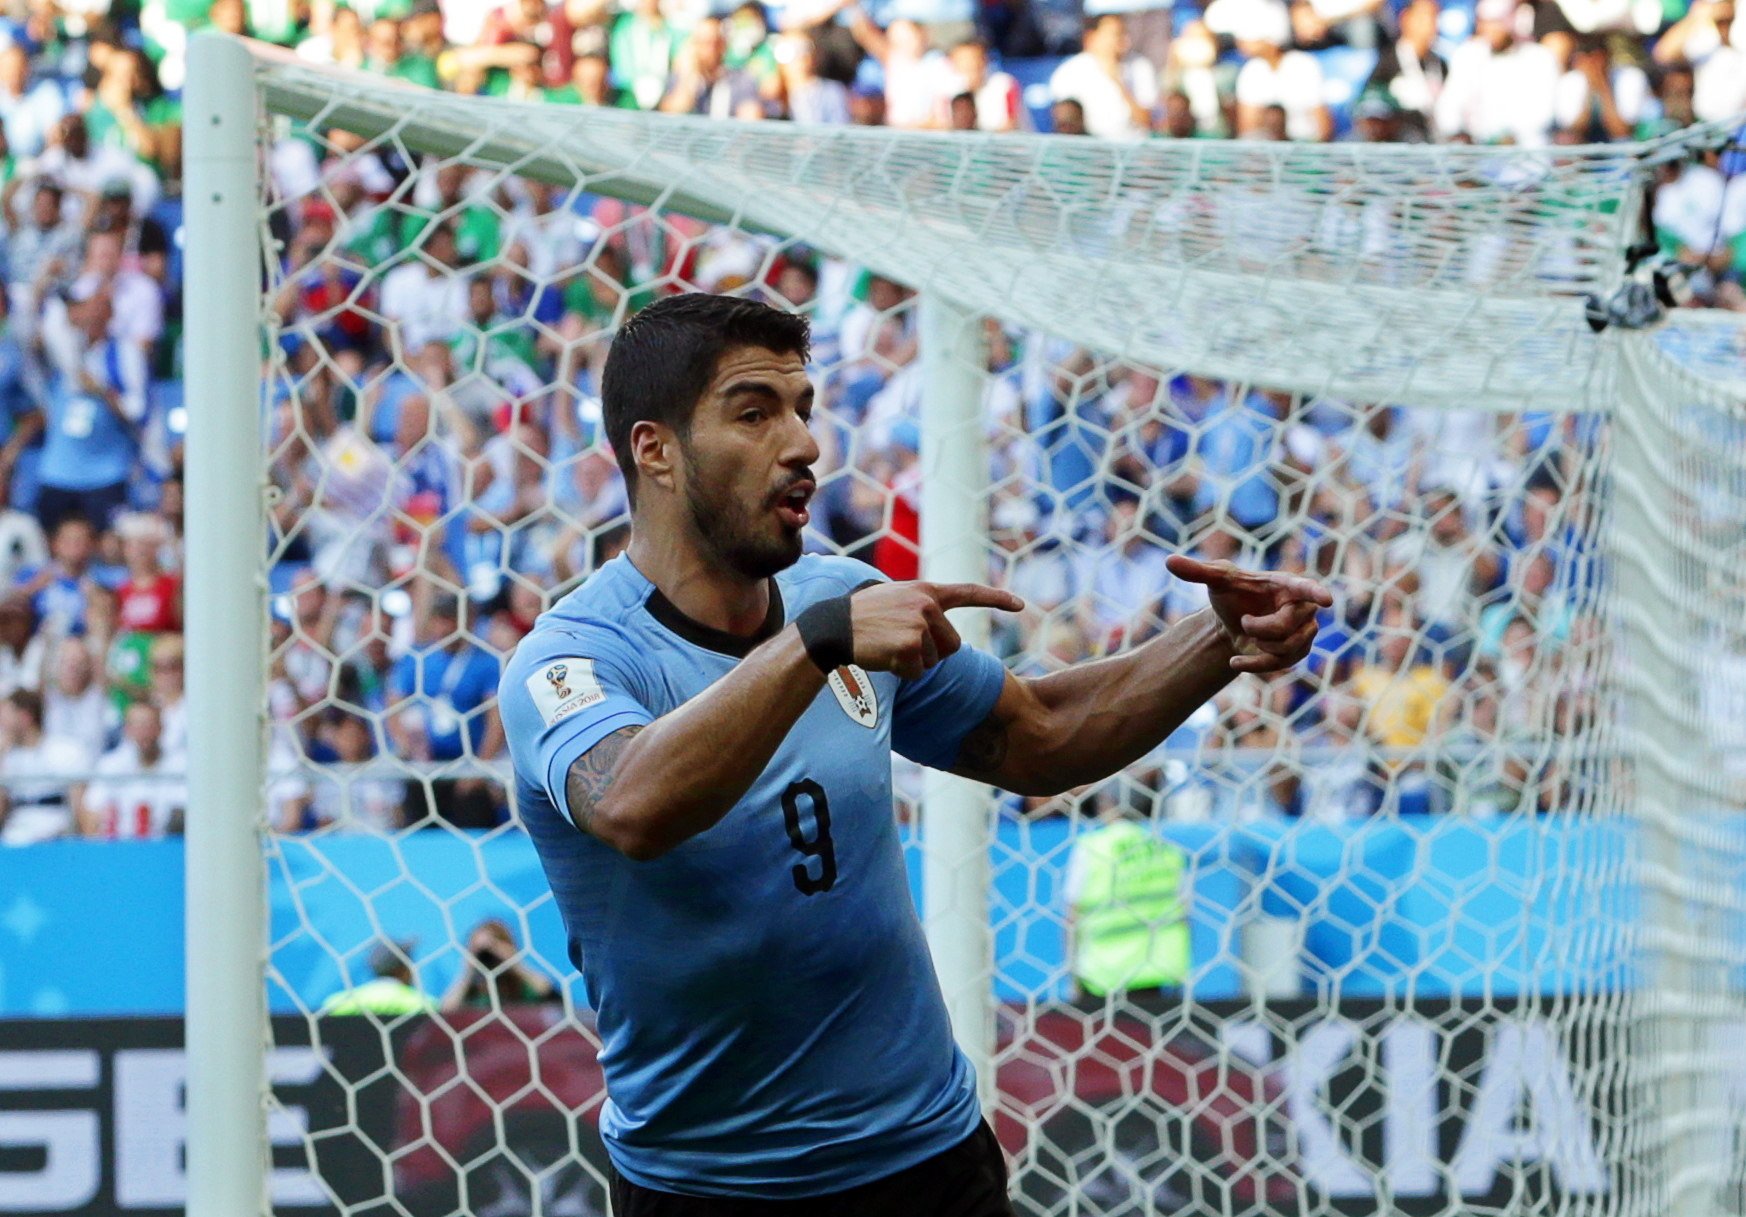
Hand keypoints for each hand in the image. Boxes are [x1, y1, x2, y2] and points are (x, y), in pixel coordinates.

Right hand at [849, 581, 1023, 679]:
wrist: (832, 627)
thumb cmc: (860, 616)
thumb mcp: (894, 599)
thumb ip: (921, 607)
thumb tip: (938, 631)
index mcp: (925, 591)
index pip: (969, 592)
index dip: (997, 599)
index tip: (1021, 605)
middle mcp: (927, 605)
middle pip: (952, 645)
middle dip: (932, 652)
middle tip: (899, 642)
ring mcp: (919, 625)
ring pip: (935, 661)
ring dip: (914, 662)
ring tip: (887, 646)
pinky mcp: (910, 646)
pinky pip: (919, 673)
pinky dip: (903, 672)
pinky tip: (883, 657)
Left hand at [1166, 554, 1332, 674]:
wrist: (1232, 621)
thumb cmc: (1231, 594)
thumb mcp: (1215, 581)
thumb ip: (1198, 570)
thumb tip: (1168, 560)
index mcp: (1287, 585)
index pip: (1306, 588)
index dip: (1316, 593)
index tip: (1327, 599)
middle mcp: (1302, 608)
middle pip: (1288, 626)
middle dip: (1260, 629)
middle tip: (1244, 621)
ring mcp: (1303, 632)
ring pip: (1289, 649)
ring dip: (1260, 647)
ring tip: (1245, 634)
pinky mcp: (1296, 653)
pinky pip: (1282, 666)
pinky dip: (1255, 666)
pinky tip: (1235, 661)